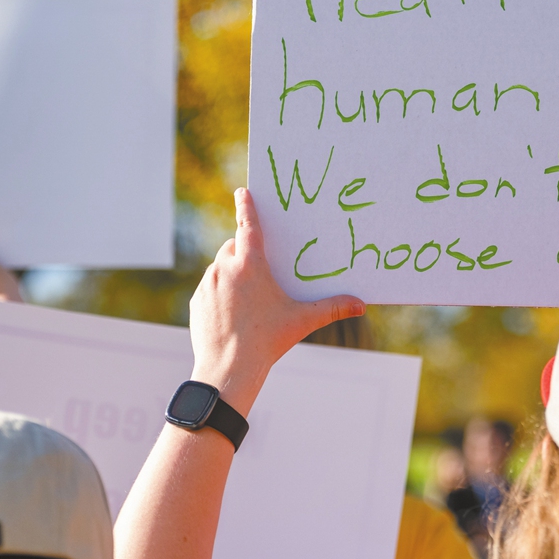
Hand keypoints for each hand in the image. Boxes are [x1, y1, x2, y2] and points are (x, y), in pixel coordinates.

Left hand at [189, 188, 361, 413]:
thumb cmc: (267, 340)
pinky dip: (221, 293)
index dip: (246, 205)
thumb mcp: (301, 320)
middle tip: (260, 268)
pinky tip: (233, 312)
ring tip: (248, 296)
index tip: (243, 191)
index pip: (247, 225)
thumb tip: (360, 306)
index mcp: (250, 264)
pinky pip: (210, 289)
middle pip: (233, 247)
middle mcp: (225, 268)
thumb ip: (331, 308)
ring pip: (220, 268)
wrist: (228, 367)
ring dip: (232, 273)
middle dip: (244, 251)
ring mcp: (208, 284)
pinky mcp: (198, 301)